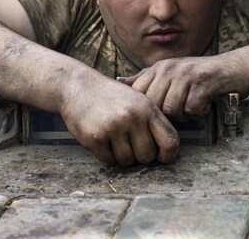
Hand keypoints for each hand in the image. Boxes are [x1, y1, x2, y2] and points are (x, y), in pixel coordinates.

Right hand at [60, 76, 179, 165]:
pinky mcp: (95, 137)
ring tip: (114, 139)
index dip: (169, 155)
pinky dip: (106, 154)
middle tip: (130, 145)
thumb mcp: (138, 100)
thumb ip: (153, 121)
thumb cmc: (111, 96)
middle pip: (147, 156)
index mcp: (148, 108)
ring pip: (127, 161)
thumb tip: (168, 151)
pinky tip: (102, 139)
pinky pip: (108, 160)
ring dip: (121, 156)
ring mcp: (114, 127)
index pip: (170, 141)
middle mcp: (133, 117)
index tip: (162, 158)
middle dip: (139, 156)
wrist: (78, 86)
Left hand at [124, 57, 240, 122]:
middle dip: (166, 115)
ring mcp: (186, 74)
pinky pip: (191, 109)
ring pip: (171, 109)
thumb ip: (149, 79)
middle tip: (181, 111)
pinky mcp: (203, 82)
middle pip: (154, 104)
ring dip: (184, 115)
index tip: (158, 115)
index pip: (139, 93)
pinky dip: (199, 112)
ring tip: (193, 107)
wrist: (235, 69)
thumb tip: (123, 85)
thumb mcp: (172, 73)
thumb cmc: (201, 76)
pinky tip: (205, 104)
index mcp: (159, 67)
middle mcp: (170, 68)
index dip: (146, 110)